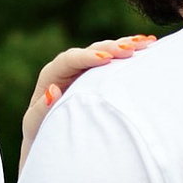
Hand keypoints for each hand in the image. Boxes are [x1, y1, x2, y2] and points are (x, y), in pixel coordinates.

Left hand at [19, 35, 155, 163]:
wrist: (49, 139)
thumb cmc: (40, 133)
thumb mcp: (35, 125)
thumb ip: (40, 110)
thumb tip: (53, 90)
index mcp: (52, 74)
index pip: (70, 59)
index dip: (88, 56)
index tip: (106, 58)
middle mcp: (68, 67)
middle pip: (91, 50)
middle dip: (112, 47)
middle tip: (132, 48)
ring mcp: (84, 70)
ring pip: (106, 51)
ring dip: (126, 45)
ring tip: (147, 42)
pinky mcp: (97, 75)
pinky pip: (115, 60)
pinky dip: (130, 53)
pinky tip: (148, 46)